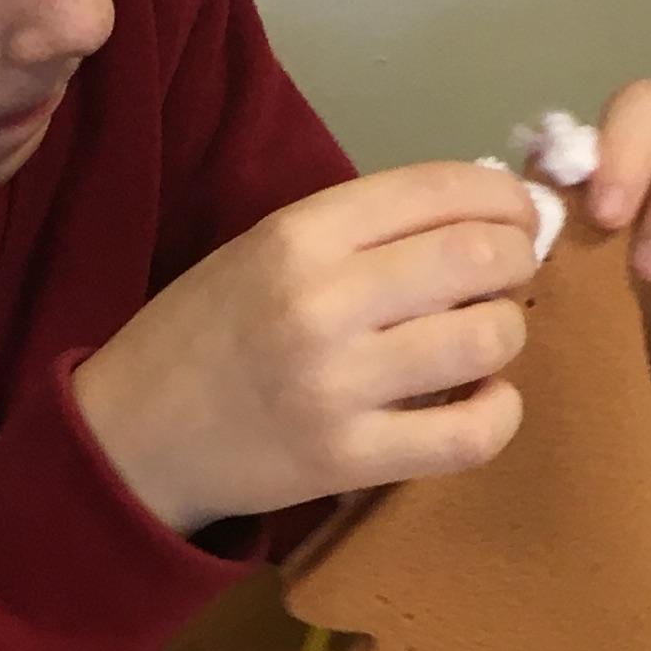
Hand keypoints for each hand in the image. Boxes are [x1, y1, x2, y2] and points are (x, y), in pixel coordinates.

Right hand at [73, 161, 540, 535]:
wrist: (133, 437)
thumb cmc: (208, 332)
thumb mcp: (264, 249)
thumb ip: (362, 232)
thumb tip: (485, 219)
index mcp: (299, 234)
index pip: (439, 189)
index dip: (505, 198)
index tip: (517, 217)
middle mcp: (321, 301)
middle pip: (478, 258)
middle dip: (518, 260)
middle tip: (508, 276)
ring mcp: (337, 385)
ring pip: (486, 340)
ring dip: (506, 333)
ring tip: (482, 339)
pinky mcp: (348, 460)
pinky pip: (469, 435)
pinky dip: (499, 413)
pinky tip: (482, 401)